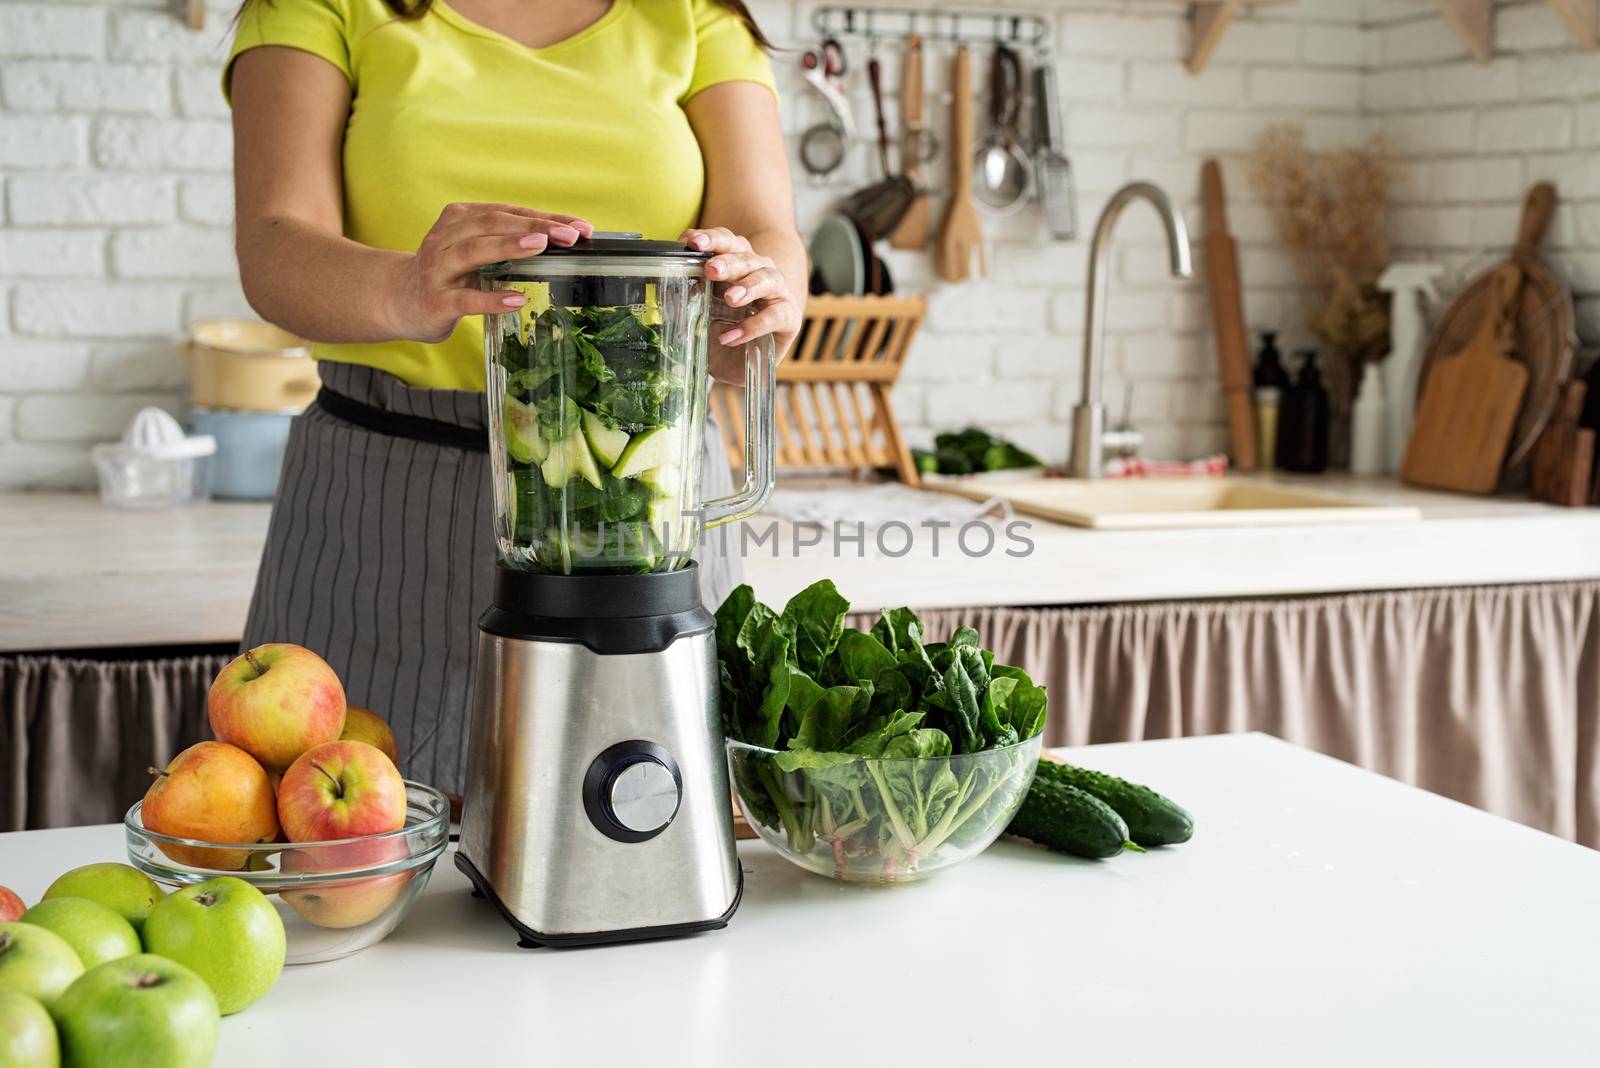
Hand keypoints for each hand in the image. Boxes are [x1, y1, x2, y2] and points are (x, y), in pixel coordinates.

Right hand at [386, 203, 592, 342]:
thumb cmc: (450, 274)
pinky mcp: (436, 301)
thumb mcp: (477, 251)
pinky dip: (491, 298)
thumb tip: (564, 240)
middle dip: (533, 227)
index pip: (509, 213)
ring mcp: (438, 268)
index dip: (546, 218)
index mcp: (461, 219)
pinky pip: (465, 298)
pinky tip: (516, 299)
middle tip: (568, 236)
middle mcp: (446, 237)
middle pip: (492, 224)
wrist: (400, 301)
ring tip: (540, 245)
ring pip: (474, 251)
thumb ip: (508, 243)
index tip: (581, 228)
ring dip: (508, 246)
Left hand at [680, 227, 800, 383]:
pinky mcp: (789, 317)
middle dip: (728, 261)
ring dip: (748, 286)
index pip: (726, 241)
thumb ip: (686, 297)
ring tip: (730, 298)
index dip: (711, 239)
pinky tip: (731, 336)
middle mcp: (758, 270)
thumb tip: (668, 288)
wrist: (738, 362)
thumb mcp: (698, 313)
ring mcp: (777, 292)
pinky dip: (753, 325)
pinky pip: (775, 315)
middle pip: (746, 256)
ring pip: (767, 278)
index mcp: (735, 262)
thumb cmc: (719, 329)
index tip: (692, 242)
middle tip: (711, 270)